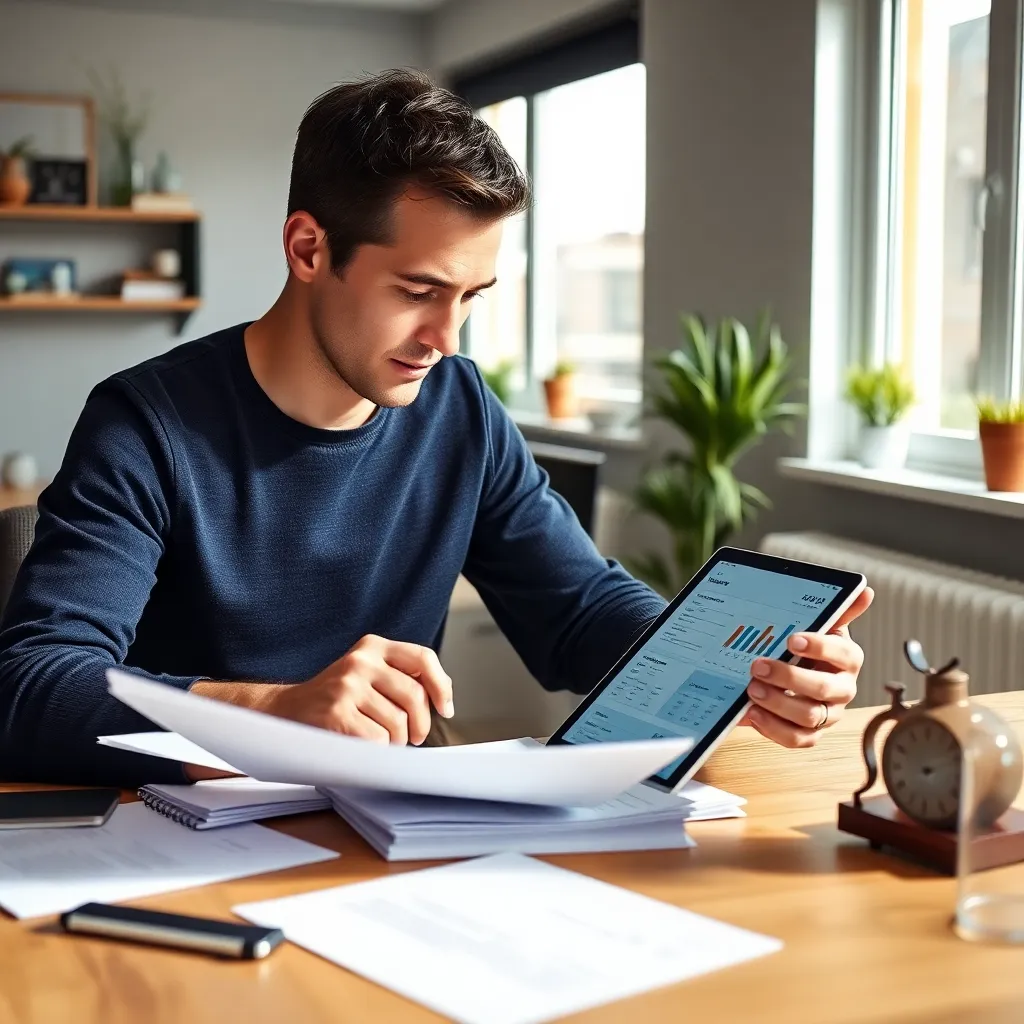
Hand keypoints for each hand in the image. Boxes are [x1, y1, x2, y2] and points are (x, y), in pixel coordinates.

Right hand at [266, 635, 453, 744]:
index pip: (423, 659)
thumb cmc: (336, 698)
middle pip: (415, 696)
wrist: (286, 710)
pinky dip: (377, 751)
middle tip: (414, 737)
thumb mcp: (367, 674)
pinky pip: (378, 740)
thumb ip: (401, 677)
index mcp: (373, 646)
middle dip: (421, 724)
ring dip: (395, 741)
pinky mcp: (337, 713)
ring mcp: (347, 686)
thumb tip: (443, 695)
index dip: (441, 686)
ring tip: (381, 740)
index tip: (445, 709)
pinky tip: (364, 745)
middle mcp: (361, 661)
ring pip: (398, 723)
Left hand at [739, 587, 873, 747]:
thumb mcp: (818, 625)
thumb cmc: (806, 648)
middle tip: (757, 666)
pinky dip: (772, 728)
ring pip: (810, 717)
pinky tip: (751, 713)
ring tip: (751, 690)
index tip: (791, 639)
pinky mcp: (812, 733)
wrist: (798, 671)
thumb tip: (864, 590)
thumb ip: (837, 609)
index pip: (842, 653)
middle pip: (823, 689)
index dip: (818, 647)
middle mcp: (843, 688)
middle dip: (788, 678)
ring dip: (778, 704)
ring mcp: (829, 714)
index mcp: (848, 658)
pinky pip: (797, 738)